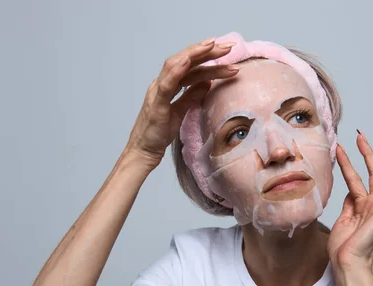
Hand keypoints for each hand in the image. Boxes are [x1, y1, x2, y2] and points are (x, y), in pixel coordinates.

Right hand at [126, 37, 239, 166]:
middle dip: (207, 51)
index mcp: (168, 85)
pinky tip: (188, 60)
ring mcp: (157, 92)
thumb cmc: (158, 133)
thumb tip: (208, 82)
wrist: (143, 151)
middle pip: (185, 61)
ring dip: (196, 55)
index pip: (190, 66)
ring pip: (176, 66)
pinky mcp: (156, 104)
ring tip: (215, 47)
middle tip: (229, 46)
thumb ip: (191, 96)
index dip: (207, 56)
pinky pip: (166, 83)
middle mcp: (161, 84)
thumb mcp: (180, 111)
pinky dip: (177, 70)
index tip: (226, 51)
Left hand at [328, 130, 372, 277]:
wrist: (346, 263)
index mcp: (362, 206)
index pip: (356, 179)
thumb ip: (350, 204)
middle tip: (360, 134)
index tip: (342, 148)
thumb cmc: (344, 247)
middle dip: (367, 152)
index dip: (349, 162)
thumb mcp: (343, 219)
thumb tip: (351, 191)